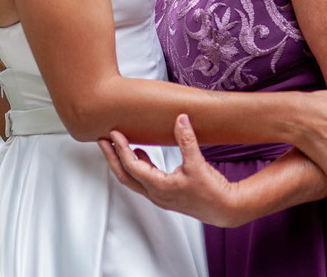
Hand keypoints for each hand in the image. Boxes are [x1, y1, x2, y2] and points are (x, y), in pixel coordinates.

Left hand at [98, 114, 242, 227]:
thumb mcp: (198, 164)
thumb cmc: (211, 191)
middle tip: (102, 140)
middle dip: (112, 157)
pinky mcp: (166, 193)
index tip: (114, 133)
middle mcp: (155, 194)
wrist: (224, 209)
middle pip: (124, 175)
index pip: (132, 166)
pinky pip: (144, 179)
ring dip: (123, 162)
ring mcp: (159, 195)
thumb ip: (187, 140)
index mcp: (159, 187)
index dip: (121, 148)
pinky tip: (142, 153)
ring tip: (118, 144)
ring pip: (133, 178)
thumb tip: (181, 118)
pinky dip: (138, 166)